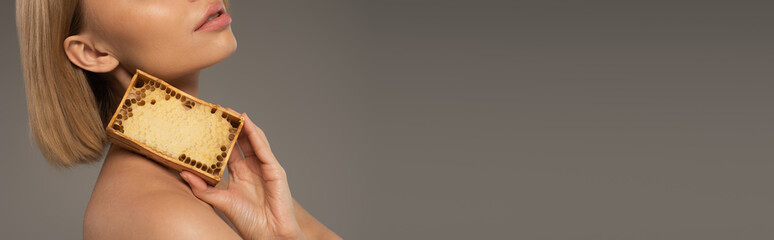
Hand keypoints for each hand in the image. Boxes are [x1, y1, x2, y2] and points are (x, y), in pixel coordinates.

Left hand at [180, 109, 304, 239]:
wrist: (269, 234)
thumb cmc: (249, 222)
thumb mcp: (220, 201)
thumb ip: (203, 188)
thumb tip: (183, 174)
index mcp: (240, 175)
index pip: (229, 151)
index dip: (220, 138)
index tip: (207, 124)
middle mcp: (253, 168)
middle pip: (242, 141)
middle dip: (232, 126)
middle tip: (219, 111)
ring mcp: (265, 167)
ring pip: (254, 140)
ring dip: (244, 125)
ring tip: (232, 111)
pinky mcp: (275, 169)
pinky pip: (263, 148)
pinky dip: (256, 134)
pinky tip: (247, 122)